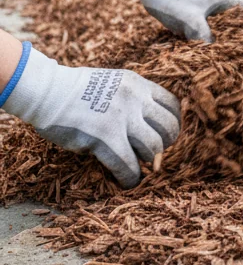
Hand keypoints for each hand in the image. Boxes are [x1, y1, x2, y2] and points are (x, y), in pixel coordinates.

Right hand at [2, 46, 180, 188]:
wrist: (47, 92)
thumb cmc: (75, 90)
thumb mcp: (112, 82)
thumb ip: (132, 98)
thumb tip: (146, 122)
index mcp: (138, 85)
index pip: (172, 105)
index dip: (172, 123)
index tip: (165, 134)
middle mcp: (135, 100)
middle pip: (168, 128)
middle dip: (165, 144)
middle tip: (154, 153)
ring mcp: (122, 119)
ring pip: (154, 148)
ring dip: (149, 162)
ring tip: (139, 167)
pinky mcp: (106, 139)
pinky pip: (128, 165)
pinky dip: (130, 178)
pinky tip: (127, 182)